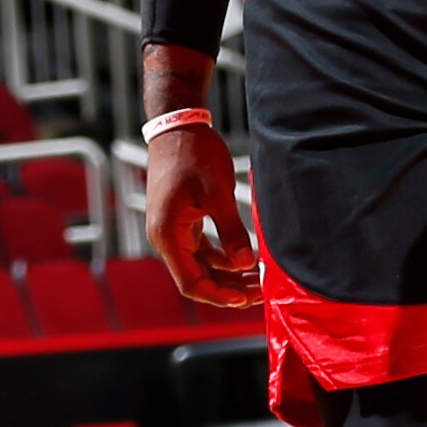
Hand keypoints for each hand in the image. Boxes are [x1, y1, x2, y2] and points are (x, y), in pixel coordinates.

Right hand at [145, 122, 260, 307]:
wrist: (178, 127)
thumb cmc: (194, 155)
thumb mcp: (217, 193)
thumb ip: (231, 232)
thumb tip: (245, 265)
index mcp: (167, 235)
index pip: (191, 282)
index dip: (219, 296)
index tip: (246, 299)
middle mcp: (165, 238)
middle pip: (197, 277)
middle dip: (229, 287)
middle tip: (261, 292)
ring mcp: (173, 230)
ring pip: (201, 265)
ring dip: (228, 274)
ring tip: (258, 279)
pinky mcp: (182, 221)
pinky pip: (202, 249)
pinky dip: (223, 257)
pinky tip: (246, 259)